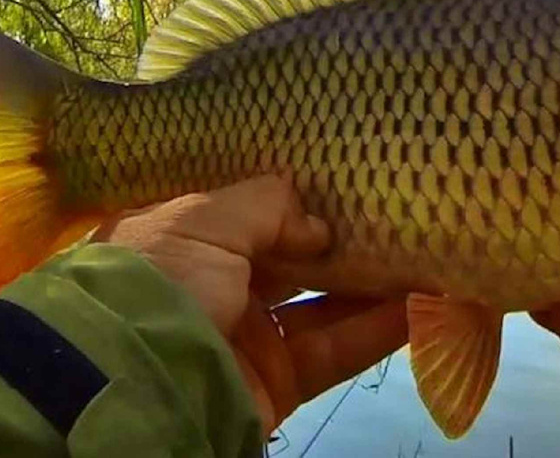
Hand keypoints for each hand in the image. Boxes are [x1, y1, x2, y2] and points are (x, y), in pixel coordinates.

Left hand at [92, 175, 407, 431]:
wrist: (136, 382)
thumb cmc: (165, 280)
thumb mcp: (205, 221)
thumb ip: (268, 206)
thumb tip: (320, 225)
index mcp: (184, 242)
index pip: (243, 214)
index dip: (289, 199)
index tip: (339, 177)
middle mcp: (215, 288)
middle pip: (290, 261)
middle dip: (339, 241)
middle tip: (395, 213)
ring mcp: (247, 338)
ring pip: (320, 306)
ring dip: (371, 285)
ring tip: (423, 255)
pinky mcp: (276, 383)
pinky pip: (333, 351)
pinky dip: (376, 332)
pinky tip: (419, 306)